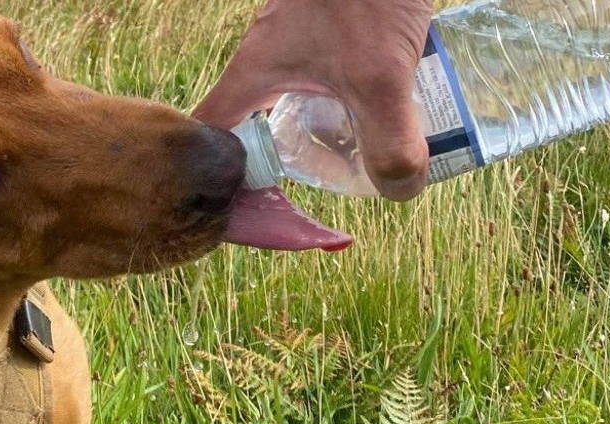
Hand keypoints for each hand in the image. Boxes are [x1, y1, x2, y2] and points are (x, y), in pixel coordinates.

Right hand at [194, 0, 433, 200]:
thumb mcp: (380, 77)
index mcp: (254, 73)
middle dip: (282, 163)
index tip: (247, 207)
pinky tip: (392, 108)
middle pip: (257, 125)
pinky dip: (352, 100)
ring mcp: (300, 42)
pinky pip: (331, 79)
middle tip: (317, 189)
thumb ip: (389, 141)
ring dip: (323, 131)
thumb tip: (397, 192)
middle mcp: (269, 60)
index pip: (211, 134)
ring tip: (362, 156)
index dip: (218, 176)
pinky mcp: (333, 30)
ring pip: (298, 102)